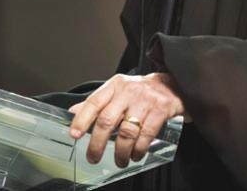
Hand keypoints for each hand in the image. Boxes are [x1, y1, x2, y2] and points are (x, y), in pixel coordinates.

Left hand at [68, 72, 187, 167]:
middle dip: (97, 143)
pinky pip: (146, 135)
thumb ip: (98, 102)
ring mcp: (145, 100)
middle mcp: (128, 91)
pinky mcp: (160, 110)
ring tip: (119, 160)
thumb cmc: (141, 91)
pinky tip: (135, 155)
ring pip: (126, 131)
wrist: (173, 85)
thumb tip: (73, 112)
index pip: (94, 102)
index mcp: (115, 85)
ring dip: (120, 152)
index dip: (82, 119)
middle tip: (93, 157)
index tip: (75, 135)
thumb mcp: (118, 91)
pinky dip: (138, 150)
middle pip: (107, 120)